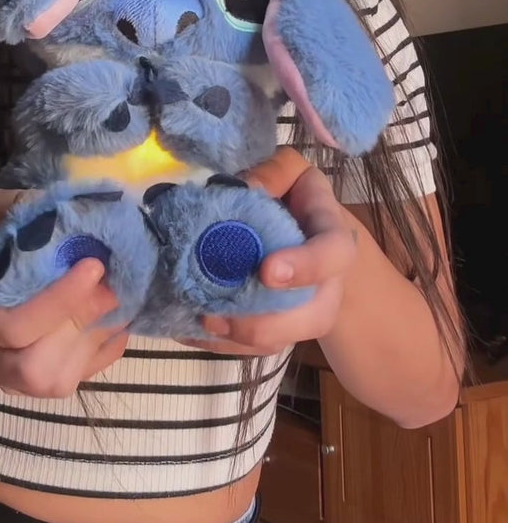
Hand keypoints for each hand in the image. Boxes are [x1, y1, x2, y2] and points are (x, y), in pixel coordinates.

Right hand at [0, 189, 128, 395]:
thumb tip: (74, 206)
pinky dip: (102, 351)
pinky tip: (113, 320)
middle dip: (80, 324)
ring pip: (54, 382)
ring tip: (117, 300)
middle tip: (114, 287)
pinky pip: (75, 382)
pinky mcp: (29, 390)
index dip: (59, 301)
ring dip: (94, 340)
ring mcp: (3, 381)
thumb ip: (19, 208)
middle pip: (33, 367)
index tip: (95, 265)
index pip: (10, 326)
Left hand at [183, 148, 358, 356]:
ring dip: (236, 339)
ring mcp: (306, 313)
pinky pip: (254, 350)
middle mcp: (328, 285)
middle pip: (311, 316)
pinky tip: (188, 328)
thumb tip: (245, 190)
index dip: (306, 267)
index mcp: (333, 238)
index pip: (334, 255)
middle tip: (215, 312)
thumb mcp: (289, 172)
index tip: (267, 271)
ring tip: (197, 321)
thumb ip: (273, 173)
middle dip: (262, 322)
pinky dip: (219, 344)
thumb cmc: (295, 198)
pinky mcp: (280, 331)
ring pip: (280, 340)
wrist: (309, 234)